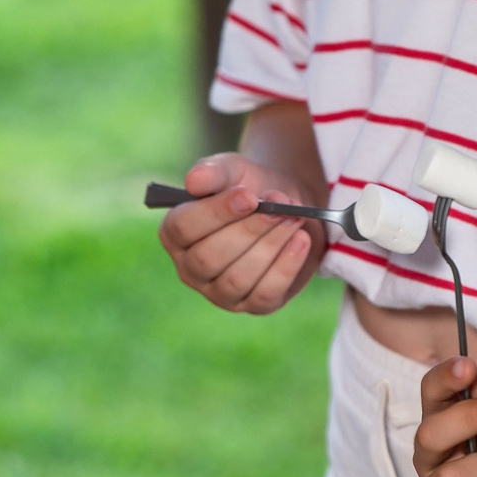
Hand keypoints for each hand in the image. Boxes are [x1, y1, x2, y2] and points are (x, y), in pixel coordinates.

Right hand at [158, 153, 326, 313]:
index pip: (183, 228)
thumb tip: (193, 180)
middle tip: (278, 207)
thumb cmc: (250, 187)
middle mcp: (190, 268)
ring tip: (294, 218)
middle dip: (249, 230)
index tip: (248, 195)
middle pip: (209, 258)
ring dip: (270, 245)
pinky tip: (301, 240)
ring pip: (237, 279)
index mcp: (175, 233)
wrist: (287, 203)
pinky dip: (286, 266)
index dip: (215, 212)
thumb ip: (213, 172)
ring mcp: (220, 293)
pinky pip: (265, 295)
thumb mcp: (233, 171)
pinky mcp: (254, 305)